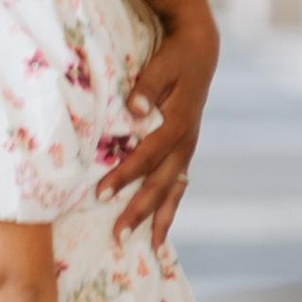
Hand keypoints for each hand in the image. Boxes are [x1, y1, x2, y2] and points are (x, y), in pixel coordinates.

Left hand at [101, 3, 216, 246]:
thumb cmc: (174, 57)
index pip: (145, 156)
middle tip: (117, 235)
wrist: (201, 52)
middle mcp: (185, 142)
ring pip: (174, 192)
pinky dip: (169, 209)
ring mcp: (187, 149)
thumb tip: (134, 109)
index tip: (100, 193)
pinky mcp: (185, 151)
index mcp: (177, 123)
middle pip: (161, 184)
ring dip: (159, 219)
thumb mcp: (161, 65)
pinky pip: (178, 186)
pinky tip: (160, 230)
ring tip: (149, 249)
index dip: (124, 175)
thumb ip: (146, 88)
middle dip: (139, 211)